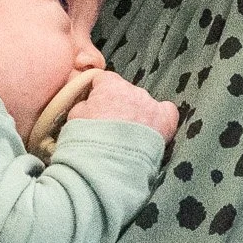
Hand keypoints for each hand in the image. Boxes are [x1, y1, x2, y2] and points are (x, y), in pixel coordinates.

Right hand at [65, 71, 179, 143]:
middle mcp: (133, 90)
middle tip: (111, 126)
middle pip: (126, 92)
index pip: (104, 79)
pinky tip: (154, 129)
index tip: (95, 105)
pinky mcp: (165, 121)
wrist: (108, 163)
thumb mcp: (74, 117)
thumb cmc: (87, 140)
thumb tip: (88, 103)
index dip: (98, 92)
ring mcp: (151, 104)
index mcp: (109, 85)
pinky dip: (162, 118)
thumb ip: (83, 104)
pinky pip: (167, 112)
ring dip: (137, 115)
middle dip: (119, 105)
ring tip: (129, 137)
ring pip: (144, 103)